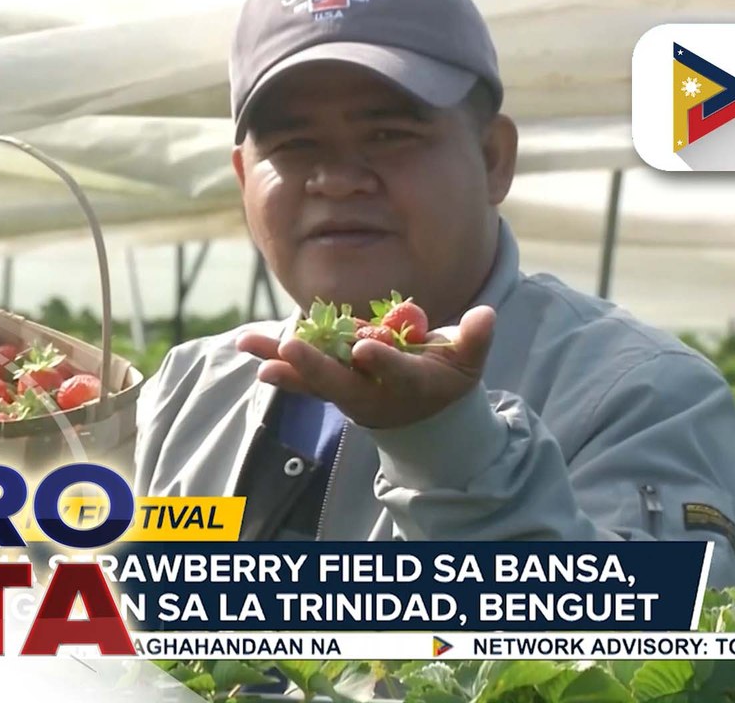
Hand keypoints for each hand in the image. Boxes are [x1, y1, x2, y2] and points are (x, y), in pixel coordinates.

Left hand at [236, 306, 496, 428]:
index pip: (396, 374)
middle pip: (340, 382)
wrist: (422, 418)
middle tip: (291, 347)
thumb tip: (485, 315)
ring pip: (311, 380)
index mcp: (411, 386)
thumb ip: (475, 340)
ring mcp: (346, 393)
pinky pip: (299, 377)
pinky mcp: (329, 388)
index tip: (367, 347)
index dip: (383, 362)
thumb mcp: (468, 363)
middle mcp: (373, 394)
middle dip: (315, 365)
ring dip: (280, 362)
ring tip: (249, 345)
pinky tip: (249, 348)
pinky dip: (277, 363)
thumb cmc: (447, 380)